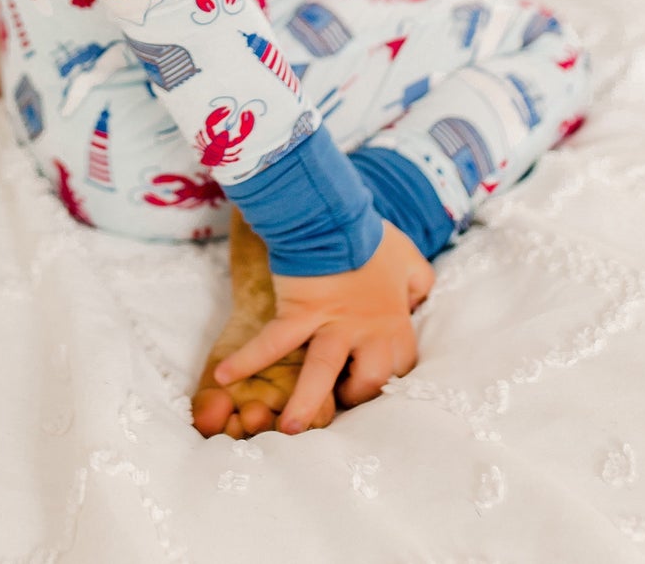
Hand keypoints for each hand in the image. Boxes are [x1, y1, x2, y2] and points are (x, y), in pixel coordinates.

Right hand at [210, 219, 434, 432]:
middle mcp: (363, 331)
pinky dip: (247, 358)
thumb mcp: (410, 259)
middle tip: (338, 401)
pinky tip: (226, 375)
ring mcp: (329, 325)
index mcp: (392, 321)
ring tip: (288, 430)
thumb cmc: (371, 236)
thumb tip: (417, 301)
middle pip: (368, 380)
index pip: (399, 365)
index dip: (387, 375)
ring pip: (320, 374)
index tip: (372, 377)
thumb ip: (419, 284)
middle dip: (355, 396)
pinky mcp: (297, 312)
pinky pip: (271, 342)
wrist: (334, 213)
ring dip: (305, 404)